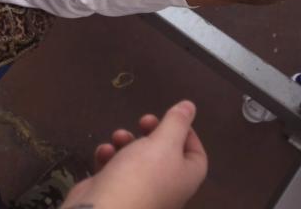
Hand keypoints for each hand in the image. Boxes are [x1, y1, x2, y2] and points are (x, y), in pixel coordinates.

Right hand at [63, 101, 207, 208]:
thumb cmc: (141, 176)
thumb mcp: (164, 142)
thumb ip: (177, 122)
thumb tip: (190, 106)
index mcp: (185, 178)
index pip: (196, 155)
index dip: (187, 134)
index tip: (172, 118)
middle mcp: (166, 188)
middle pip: (165, 155)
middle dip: (153, 133)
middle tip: (143, 121)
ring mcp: (140, 192)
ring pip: (137, 160)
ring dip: (127, 142)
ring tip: (118, 136)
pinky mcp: (116, 193)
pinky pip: (116, 171)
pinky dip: (110, 158)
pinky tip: (104, 152)